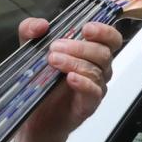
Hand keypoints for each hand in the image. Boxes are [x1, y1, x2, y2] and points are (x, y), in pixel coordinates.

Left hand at [11, 18, 123, 141]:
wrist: (34, 116)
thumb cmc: (40, 81)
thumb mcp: (30, 50)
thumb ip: (31, 32)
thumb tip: (41, 25)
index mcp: (90, 53)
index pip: (110, 39)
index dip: (104, 31)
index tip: (86, 28)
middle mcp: (98, 69)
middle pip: (104, 53)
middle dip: (80, 47)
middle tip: (54, 47)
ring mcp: (95, 88)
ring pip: (97, 71)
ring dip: (75, 62)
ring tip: (53, 60)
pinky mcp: (89, 105)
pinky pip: (94, 92)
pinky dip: (83, 83)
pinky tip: (70, 78)